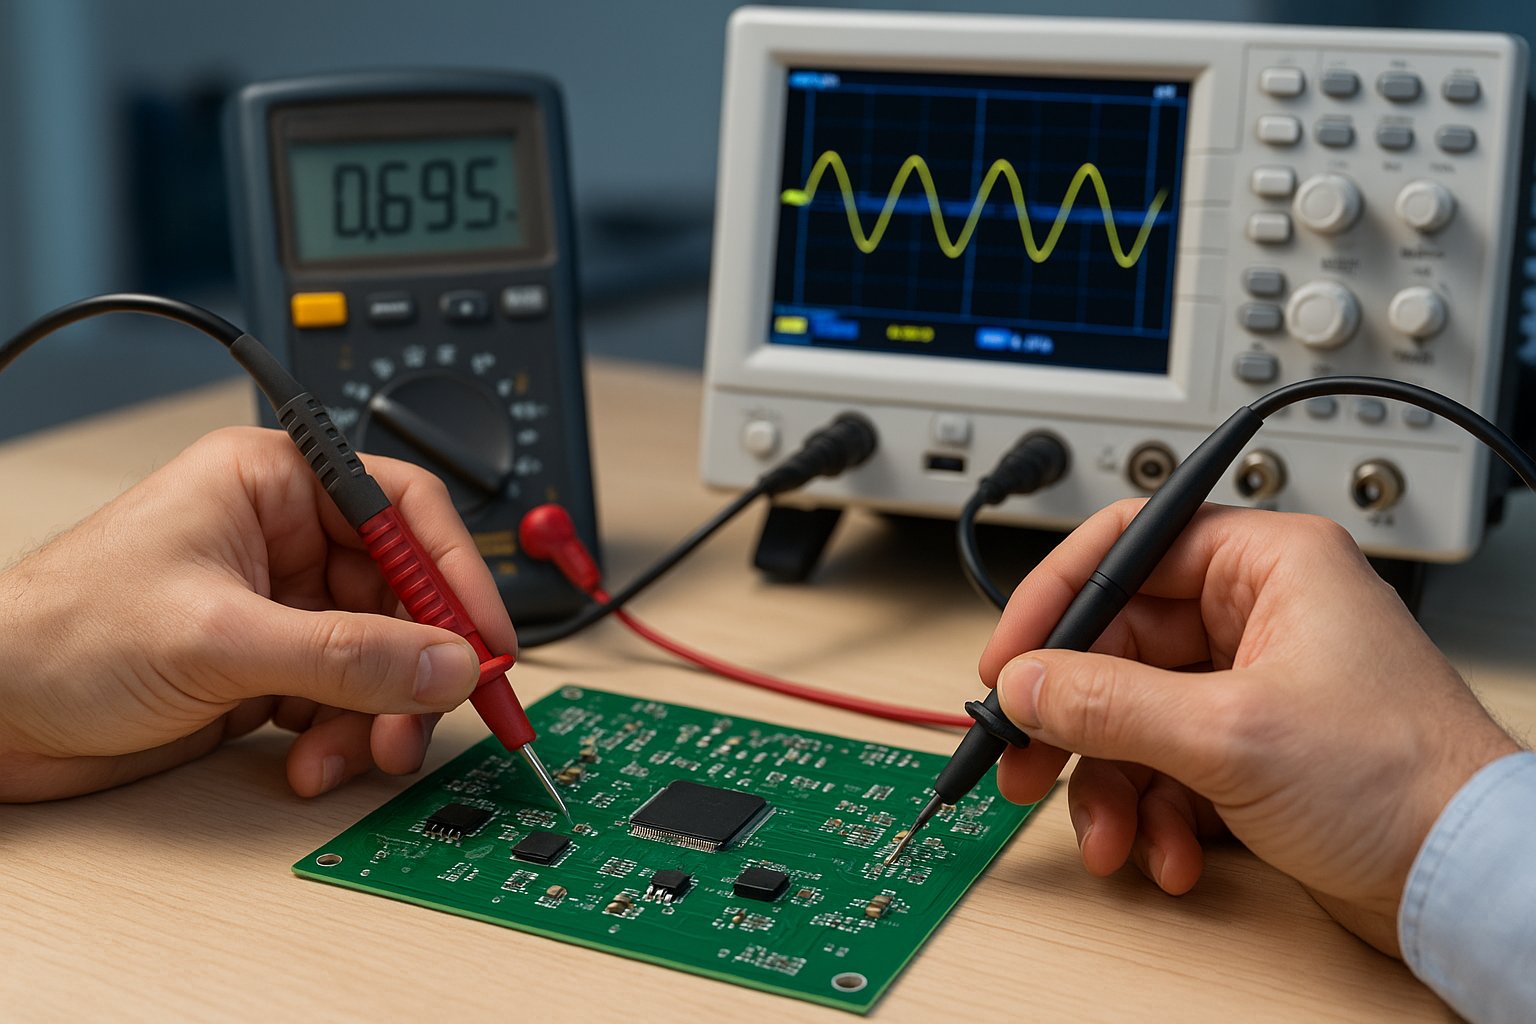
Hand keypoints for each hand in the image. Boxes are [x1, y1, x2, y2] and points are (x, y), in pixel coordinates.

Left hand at [0, 427, 514, 800]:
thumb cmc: (59, 633)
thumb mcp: (219, 638)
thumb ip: (347, 655)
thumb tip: (448, 662)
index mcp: (272, 484)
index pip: (404, 509)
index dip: (456, 573)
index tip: (487, 639)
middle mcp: (284, 540)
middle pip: (405, 595)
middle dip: (418, 666)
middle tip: (427, 718)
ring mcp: (281, 607)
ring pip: (383, 657)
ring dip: (379, 715)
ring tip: (351, 756)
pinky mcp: (270, 667)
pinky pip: (347, 699)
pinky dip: (343, 738)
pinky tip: (311, 762)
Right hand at [980, 502, 1519, 954]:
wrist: (1468, 880)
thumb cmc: (1406, 781)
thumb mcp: (1230, 734)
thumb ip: (1108, 703)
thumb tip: (1025, 683)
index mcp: (1267, 564)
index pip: (1127, 546)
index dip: (1055, 601)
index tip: (1010, 660)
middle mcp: (1257, 614)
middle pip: (1117, 645)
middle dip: (1072, 720)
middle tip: (1024, 761)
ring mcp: (1252, 684)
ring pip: (1132, 716)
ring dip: (1110, 785)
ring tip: (1110, 837)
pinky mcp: (1251, 749)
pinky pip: (1164, 765)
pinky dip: (1153, 813)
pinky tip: (1167, 853)